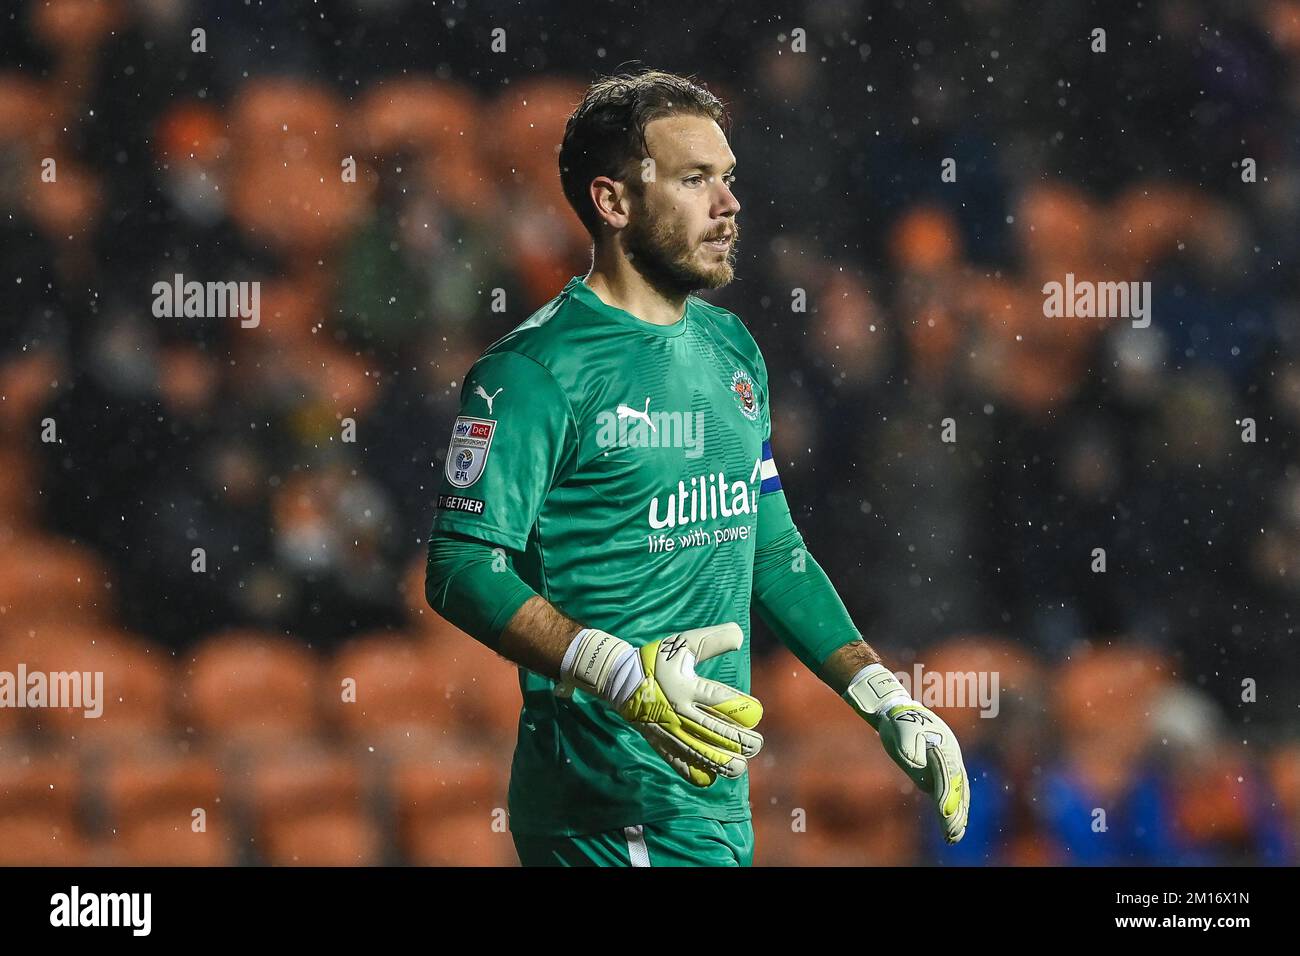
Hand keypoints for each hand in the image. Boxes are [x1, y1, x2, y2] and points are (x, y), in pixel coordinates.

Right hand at [559, 622, 763, 786]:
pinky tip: (710, 779)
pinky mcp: (659, 741)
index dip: (742, 708)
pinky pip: (677, 761)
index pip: (720, 700)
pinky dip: (693, 772)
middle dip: (739, 742)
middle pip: (714, 731)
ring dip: (722, 762)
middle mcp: (680, 711)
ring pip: (699, 751)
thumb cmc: (657, 659)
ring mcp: (669, 729)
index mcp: (687, 686)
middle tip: (756, 746)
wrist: (619, 678)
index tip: (757, 713)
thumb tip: (739, 634)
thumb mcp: (683, 643)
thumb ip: (713, 640)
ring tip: (740, 767)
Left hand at [845, 664, 970, 843]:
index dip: (946, 796)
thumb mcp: (902, 731)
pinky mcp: (940, 771)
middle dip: (955, 813)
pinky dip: (954, 809)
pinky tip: (953, 825)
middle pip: (956, 789)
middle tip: (952, 835)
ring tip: (955, 837)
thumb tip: (918, 764)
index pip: (947, 777)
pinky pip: (950, 793)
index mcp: (944, 747)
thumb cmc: (899, 721)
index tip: (945, 814)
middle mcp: (951, 758)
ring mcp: (948, 765)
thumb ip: (910, 748)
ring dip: (957, 816)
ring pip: (957, 794)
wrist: (898, 711)